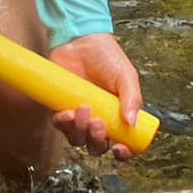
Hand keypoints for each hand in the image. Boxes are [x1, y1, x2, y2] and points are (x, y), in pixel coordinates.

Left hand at [49, 33, 143, 158]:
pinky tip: (67, 112)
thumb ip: (132, 99)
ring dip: (80, 132)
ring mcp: (79, 116)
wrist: (81, 40)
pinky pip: (60, 126)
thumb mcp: (126, 76)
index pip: (123, 143)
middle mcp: (99, 119)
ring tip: (83, 110)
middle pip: (97, 146)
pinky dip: (63, 124)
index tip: (120, 150)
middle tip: (97, 123)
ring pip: (77, 139)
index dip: (123, 153)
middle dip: (97, 140)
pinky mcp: (60, 108)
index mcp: (119, 116)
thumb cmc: (107, 57)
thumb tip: (132, 123)